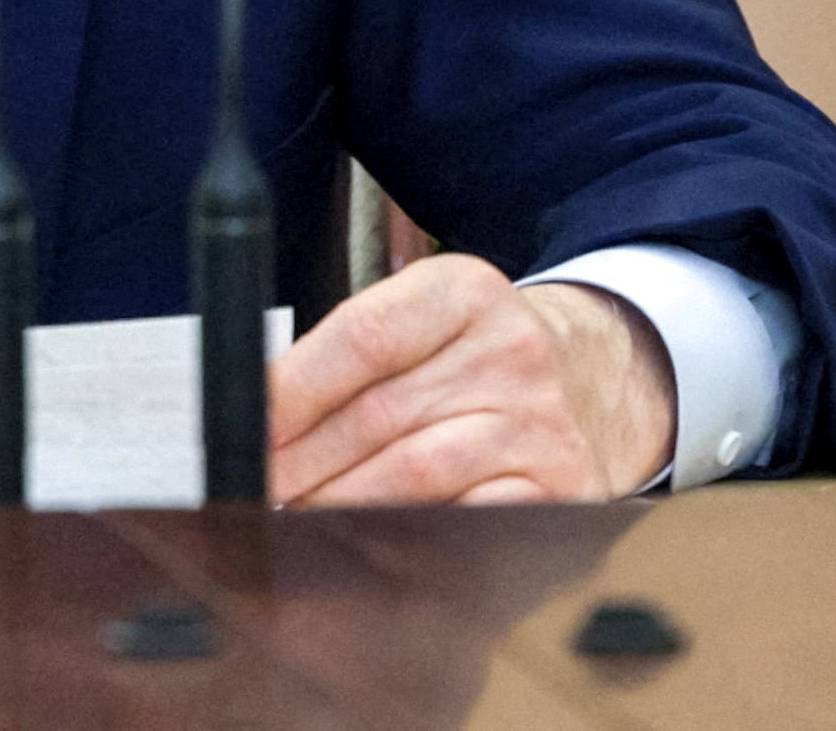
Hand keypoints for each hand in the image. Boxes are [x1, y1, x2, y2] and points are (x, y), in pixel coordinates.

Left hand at [268, 253, 673, 505]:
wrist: (590, 385)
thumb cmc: (469, 360)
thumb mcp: (415, 325)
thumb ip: (340, 359)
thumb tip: (254, 424)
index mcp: (463, 291)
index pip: (363, 336)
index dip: (293, 390)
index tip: (245, 432)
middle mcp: (512, 350)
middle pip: (379, 415)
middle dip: (301, 464)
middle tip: (255, 493)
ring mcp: (541, 422)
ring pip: (416, 473)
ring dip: (341, 506)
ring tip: (293, 520)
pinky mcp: (561, 490)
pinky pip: (468, 521)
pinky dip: (407, 538)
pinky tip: (366, 544)